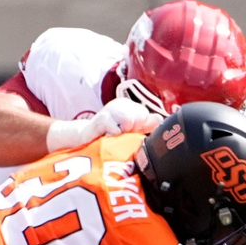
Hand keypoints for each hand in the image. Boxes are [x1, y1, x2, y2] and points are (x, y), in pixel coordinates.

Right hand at [45, 99, 163, 151]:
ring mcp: (110, 110)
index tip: (128, 132)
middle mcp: (120, 104)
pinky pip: (117, 129)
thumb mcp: (130, 131)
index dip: (139, 128)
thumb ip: (145, 125)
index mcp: (129, 106)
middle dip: (133, 130)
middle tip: (120, 133)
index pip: (146, 115)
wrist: (85, 140)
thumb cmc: (108, 136)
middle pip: (140, 117)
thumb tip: (160, 119)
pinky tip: (107, 137)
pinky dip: (113, 137)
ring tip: (114, 135)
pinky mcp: (102, 119)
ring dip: (123, 133)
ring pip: (130, 121)